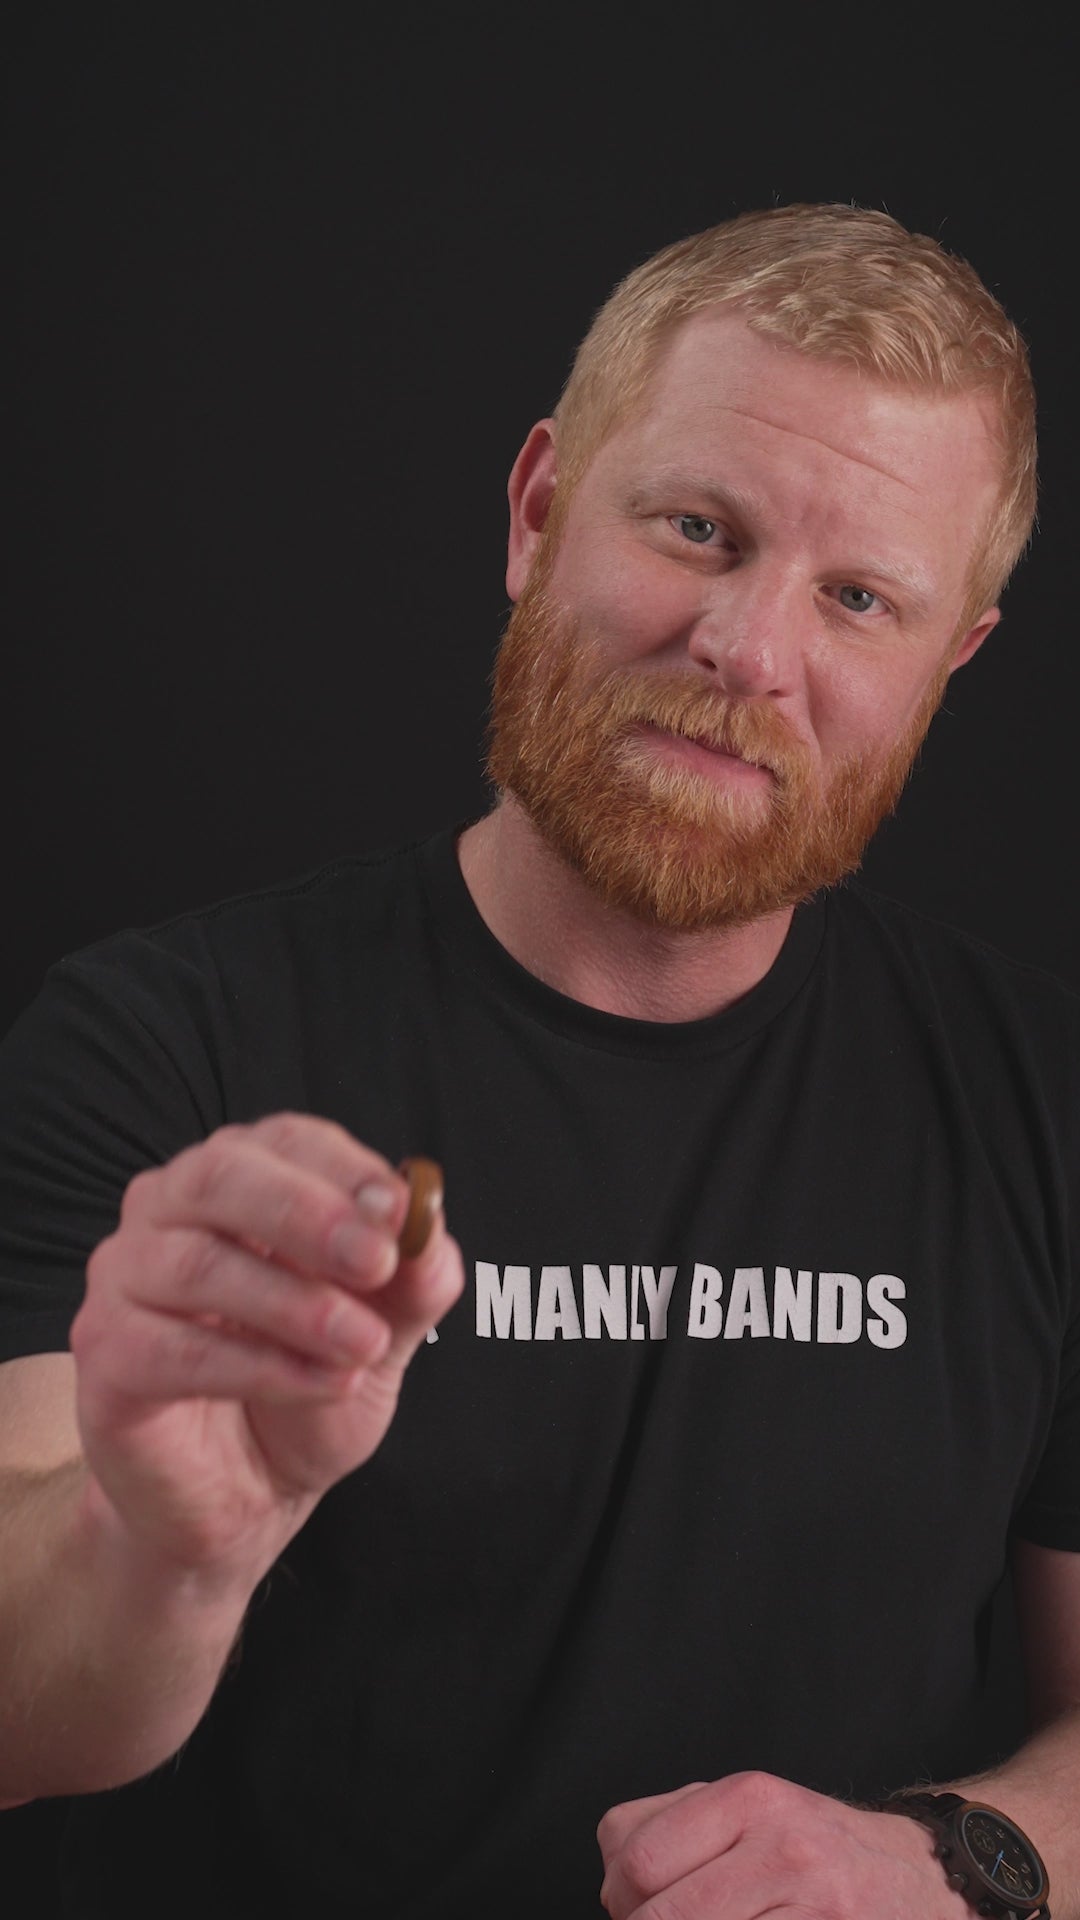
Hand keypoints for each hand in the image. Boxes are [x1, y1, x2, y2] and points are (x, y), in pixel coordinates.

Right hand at [69, 1113, 463, 1585]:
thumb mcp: (384, 1333)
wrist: (244, 1494)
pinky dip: (258, 1366)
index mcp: (241, 1179)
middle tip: (378, 1261)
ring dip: (295, 1304)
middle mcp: (167, 1210)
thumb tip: (429, 1230)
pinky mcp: (105, 1356)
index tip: (398, 1209)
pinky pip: (172, 1350)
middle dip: (308, 1215)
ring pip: (196, 1264)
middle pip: (220, 1177)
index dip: (343, 1169)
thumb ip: (412, 1282)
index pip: (285, 1140)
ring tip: (364, 1345)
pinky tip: (324, 1384)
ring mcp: (123, 1279)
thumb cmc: (306, 1387)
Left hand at [598, 1770, 970, 1918]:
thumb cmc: (817, 1847)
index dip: (622, 1894)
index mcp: (748, 1797)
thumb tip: (615, 1879)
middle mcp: (781, 1844)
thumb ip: (677, 1826)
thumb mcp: (750, 1809)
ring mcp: (810, 1901)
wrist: (921, 1878)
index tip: (637, 1905)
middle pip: (658, 1912)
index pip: (634, 1853)